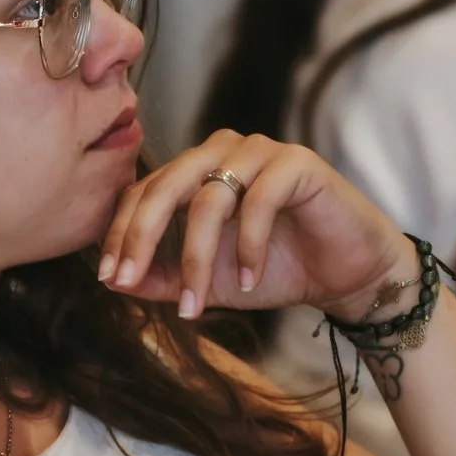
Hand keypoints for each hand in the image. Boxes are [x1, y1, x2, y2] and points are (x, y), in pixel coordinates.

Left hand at [98, 131, 410, 321]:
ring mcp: (261, 151)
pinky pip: (259, 200)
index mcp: (197, 169)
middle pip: (166, 185)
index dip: (121, 232)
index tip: (109, 277)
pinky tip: (251, 280)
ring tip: (198, 304)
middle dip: (142, 237)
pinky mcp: (298, 163)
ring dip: (199, 257)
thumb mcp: (210, 282)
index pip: (144, 191)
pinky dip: (249, 246)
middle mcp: (223, 151)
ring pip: (210, 197)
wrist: (346, 274)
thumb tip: (114, 282)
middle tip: (128, 279)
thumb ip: (165, 278)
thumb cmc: (277, 269)